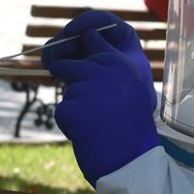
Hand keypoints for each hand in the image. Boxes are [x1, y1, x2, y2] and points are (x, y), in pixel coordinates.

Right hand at [42, 10, 152, 89]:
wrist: (121, 118)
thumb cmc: (130, 92)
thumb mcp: (122, 68)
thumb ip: (105, 49)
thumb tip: (88, 34)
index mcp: (121, 38)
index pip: (104, 21)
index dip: (86, 21)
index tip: (71, 31)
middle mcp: (102, 43)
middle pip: (81, 30)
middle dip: (67, 38)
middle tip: (59, 52)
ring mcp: (88, 54)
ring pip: (68, 42)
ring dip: (57, 48)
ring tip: (51, 62)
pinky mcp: (75, 66)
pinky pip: (60, 55)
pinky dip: (52, 57)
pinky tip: (47, 64)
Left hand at [49, 30, 160, 184]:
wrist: (131, 160)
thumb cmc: (129, 125)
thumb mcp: (130, 87)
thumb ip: (108, 61)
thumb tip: (88, 34)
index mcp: (120, 63)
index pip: (90, 42)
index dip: (82, 60)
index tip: (92, 83)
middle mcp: (105, 71)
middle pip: (70, 67)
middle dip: (76, 89)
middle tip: (95, 111)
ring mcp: (88, 89)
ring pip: (67, 92)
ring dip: (76, 109)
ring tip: (96, 123)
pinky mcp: (73, 109)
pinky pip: (61, 111)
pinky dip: (70, 125)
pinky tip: (88, 133)